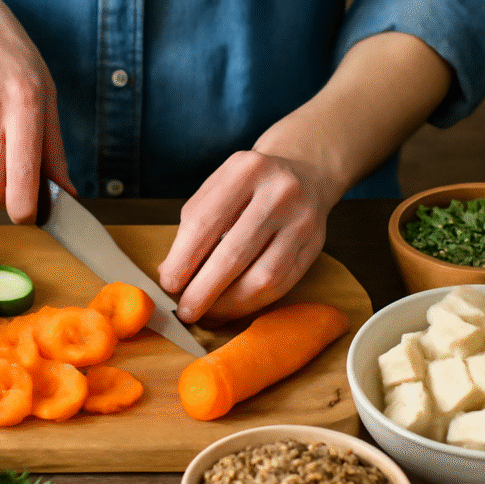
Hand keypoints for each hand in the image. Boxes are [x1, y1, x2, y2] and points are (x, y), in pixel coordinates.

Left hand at [157, 150, 334, 323]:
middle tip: (185, 311)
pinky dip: (253, 302)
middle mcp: (278, 192)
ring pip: (263, 277)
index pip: (204, 223)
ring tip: (208, 313)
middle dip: (203, 290)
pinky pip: (283, 285)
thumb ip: (194, 226)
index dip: (182, 260)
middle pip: (233, 254)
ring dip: (230, 304)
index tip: (168, 284)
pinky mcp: (315, 245)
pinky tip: (233, 306)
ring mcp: (302, 219)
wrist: (304, 172)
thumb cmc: (249, 187)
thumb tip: (171, 273)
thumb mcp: (218, 189)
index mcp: (244, 170)